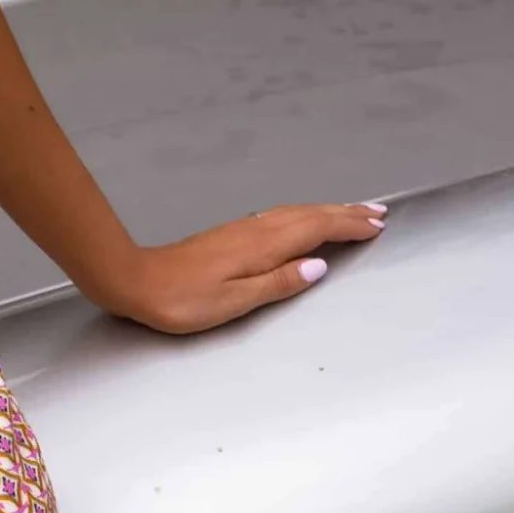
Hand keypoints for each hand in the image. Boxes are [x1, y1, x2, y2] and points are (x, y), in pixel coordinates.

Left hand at [89, 201, 386, 333]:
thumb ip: (278, 283)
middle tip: (377, 214)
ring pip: (297, 213)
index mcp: (263, 247)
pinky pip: (281, 217)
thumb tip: (317, 266)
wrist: (136, 281)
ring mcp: (243, 229)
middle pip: (312, 216)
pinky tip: (303, 221)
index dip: (349, 227)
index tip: (376, 226)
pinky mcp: (231, 234)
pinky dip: (303, 215)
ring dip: (328, 211)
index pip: (318, 230)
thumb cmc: (180, 300)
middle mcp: (257, 230)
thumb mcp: (234, 301)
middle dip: (347, 214)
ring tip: (352, 213)